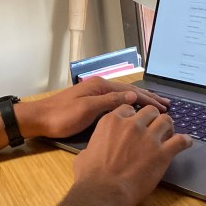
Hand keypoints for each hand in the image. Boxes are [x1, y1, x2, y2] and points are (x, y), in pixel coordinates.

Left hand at [16, 76, 170, 139]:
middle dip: (148, 98)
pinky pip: (116, 101)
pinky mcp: (90, 102)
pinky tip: (133, 111)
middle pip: (129, 91)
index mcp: (100, 86)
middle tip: (166, 105)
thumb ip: (111, 101)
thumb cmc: (62, 116)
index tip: (164, 107)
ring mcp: (94, 94)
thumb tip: (134, 96)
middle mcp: (99, 86)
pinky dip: (129, 105)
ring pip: (123, 96)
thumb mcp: (87, 110)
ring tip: (155, 107)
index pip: (131, 91)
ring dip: (140, 102)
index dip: (149, 99)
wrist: (39, 119)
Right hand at [72, 104, 191, 205]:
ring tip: (169, 134)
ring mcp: (148, 138)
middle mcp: (131, 125)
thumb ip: (92, 147)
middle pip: (150, 111)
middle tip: (155, 129)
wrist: (103, 192)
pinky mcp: (162, 153)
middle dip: (153, 118)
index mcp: (111, 122)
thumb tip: (91, 153)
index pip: (128, 109)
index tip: (137, 124)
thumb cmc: (90, 177)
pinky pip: (181, 140)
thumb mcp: (84, 154)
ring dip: (168, 127)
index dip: (134, 117)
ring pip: (166, 120)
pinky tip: (186, 143)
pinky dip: (185, 141)